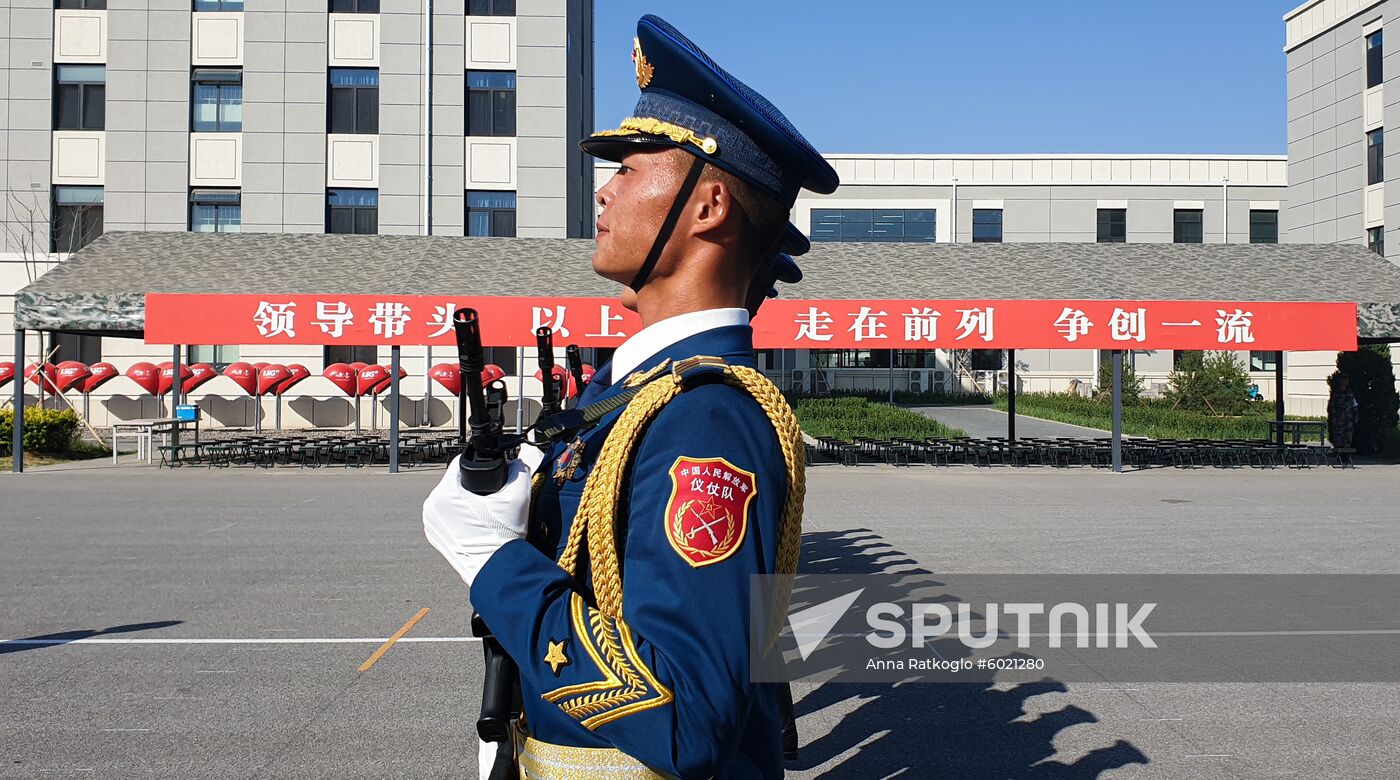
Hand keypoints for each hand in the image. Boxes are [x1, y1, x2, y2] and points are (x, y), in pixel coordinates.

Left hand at [423, 446, 545, 586]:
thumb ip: (521, 468)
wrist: (497, 570)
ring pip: (449, 498)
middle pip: (455, 481)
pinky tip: (473, 522)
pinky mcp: (434, 535)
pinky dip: (457, 515)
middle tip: (490, 497)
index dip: (480, 465)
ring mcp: (430, 523)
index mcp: (445, 494)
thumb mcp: (517, 496)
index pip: (461, 463)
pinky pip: (445, 515)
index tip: (491, 475)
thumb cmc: (502, 539)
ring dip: (463, 499)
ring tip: (483, 511)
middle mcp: (431, 507)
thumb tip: (523, 456)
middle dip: (472, 484)